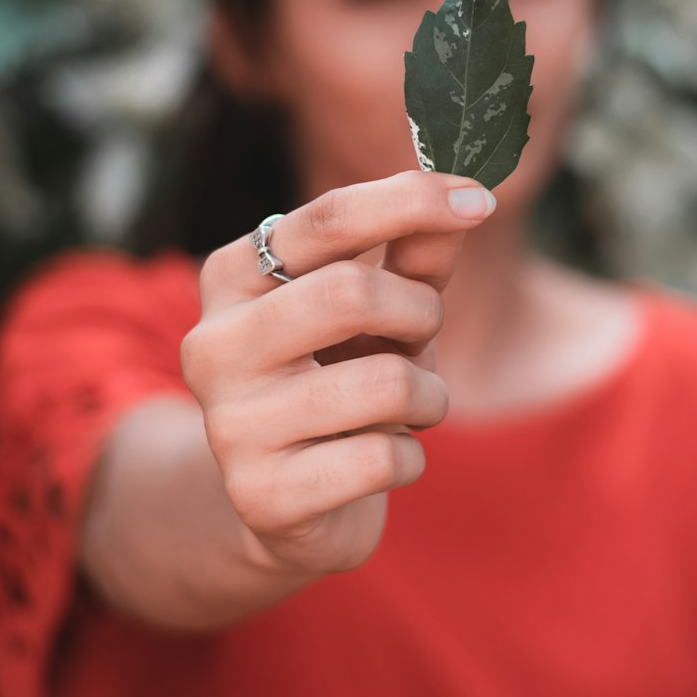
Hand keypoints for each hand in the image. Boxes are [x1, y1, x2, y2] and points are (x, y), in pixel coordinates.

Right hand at [179, 170, 495, 580]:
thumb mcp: (378, 310)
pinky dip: (409, 457)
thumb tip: (467, 195)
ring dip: (427, 395)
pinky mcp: (262, 496)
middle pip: (353, 292)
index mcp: (233, 277)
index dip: (412, 201)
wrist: (284, 501)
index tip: (481, 199)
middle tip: (424, 333)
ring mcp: (231, 425)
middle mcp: (215, 344)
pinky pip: (382, 460)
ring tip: (408, 408)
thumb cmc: (340, 379)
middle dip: (419, 312)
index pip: (328, 219)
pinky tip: (381, 461)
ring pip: (383, 384)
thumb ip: (413, 254)